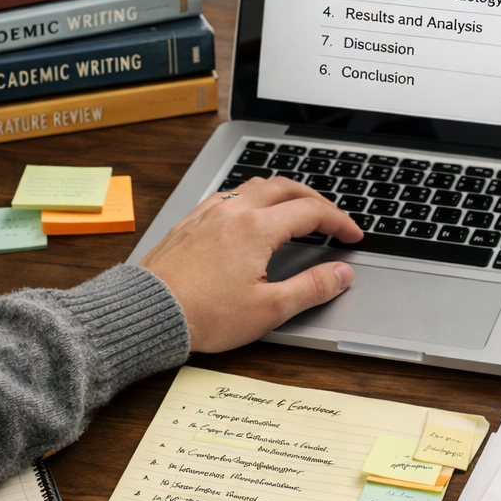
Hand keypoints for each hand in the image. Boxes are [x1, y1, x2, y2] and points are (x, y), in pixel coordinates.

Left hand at [140, 176, 362, 352]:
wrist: (148, 315)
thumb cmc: (204, 315)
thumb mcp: (269, 309)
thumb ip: (311, 288)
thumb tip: (341, 274)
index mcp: (257, 229)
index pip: (311, 212)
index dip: (339, 222)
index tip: (352, 236)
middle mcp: (233, 211)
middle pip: (285, 187)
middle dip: (315, 199)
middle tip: (331, 218)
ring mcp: (208, 214)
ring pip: (254, 185)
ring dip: (282, 192)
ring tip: (295, 209)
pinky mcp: (189, 222)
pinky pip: (227, 195)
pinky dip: (251, 198)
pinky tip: (248, 214)